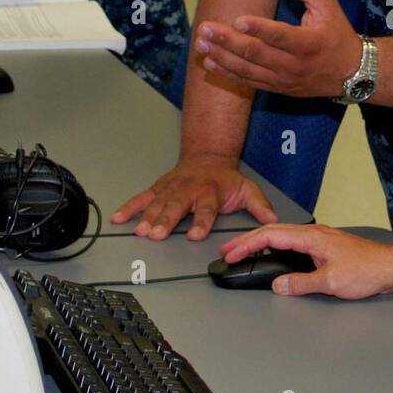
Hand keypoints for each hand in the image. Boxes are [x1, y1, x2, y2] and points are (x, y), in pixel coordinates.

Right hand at [111, 153, 276, 239]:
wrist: (207, 157)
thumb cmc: (225, 179)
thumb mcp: (247, 189)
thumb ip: (259, 205)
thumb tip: (273, 219)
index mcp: (210, 193)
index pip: (207, 209)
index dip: (202, 222)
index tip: (195, 235)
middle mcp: (189, 190)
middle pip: (177, 207)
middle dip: (166, 221)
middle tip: (157, 234)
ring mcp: (171, 189)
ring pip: (158, 203)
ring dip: (147, 217)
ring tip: (140, 230)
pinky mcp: (159, 188)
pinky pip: (142, 197)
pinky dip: (129, 207)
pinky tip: (119, 218)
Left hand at [193, 0, 361, 97]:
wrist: (351, 74)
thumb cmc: (338, 35)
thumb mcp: (328, 6)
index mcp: (309, 43)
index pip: (280, 36)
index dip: (258, 29)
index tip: (237, 20)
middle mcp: (294, 65)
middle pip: (256, 54)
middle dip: (227, 42)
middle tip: (205, 29)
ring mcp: (284, 79)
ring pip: (248, 70)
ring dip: (221, 57)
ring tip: (200, 43)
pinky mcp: (277, 88)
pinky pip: (249, 82)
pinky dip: (228, 73)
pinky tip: (209, 63)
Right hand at [222, 223, 392, 297]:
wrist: (390, 267)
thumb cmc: (367, 270)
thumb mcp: (330, 282)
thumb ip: (301, 283)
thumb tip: (278, 285)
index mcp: (312, 237)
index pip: (271, 236)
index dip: (247, 244)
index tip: (231, 253)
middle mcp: (315, 234)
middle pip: (273, 232)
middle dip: (248, 241)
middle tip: (228, 251)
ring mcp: (320, 239)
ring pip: (283, 236)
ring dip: (261, 243)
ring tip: (244, 252)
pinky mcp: (325, 246)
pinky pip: (293, 242)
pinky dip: (277, 247)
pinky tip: (274, 254)